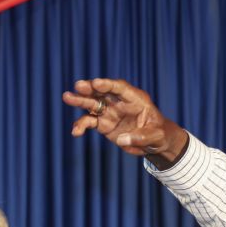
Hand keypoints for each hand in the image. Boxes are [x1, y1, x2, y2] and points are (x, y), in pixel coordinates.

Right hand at [62, 78, 188, 168]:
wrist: (154, 143)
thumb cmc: (159, 134)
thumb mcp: (156, 136)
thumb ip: (141, 137)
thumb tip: (121, 139)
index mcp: (135, 99)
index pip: (120, 88)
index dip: (108, 85)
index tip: (97, 83)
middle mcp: (119, 102)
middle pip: (103, 92)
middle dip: (91, 88)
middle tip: (78, 86)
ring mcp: (109, 112)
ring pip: (92, 104)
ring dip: (80, 101)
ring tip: (67, 97)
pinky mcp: (103, 124)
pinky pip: (89, 122)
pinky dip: (81, 126)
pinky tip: (75, 132)